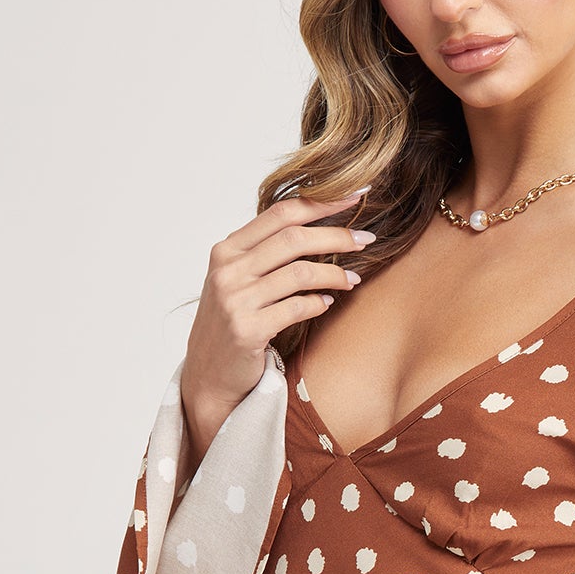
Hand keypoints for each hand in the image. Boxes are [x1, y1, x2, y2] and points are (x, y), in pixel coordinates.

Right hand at [180, 187, 375, 457]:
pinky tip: (328, 303)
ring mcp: (235, 300)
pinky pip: (296, 307)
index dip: (322, 202)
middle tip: (367, 239)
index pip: (281, 213)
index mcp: (226, 250)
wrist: (207, 376)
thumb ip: (265, 255)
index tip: (357, 197)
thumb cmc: (231, 325)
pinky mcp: (247, 330)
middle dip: (337, 235)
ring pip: (300, 273)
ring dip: (334, 274)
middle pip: (294, 238)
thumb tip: (320, 228)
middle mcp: (228, 270)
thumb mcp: (238, 282)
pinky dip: (318, 303)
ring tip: (354, 279)